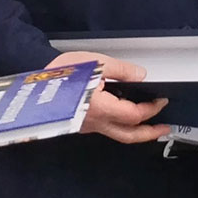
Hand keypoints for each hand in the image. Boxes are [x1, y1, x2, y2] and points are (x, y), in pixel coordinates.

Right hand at [50, 51, 169, 144]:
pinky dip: (121, 126)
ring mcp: (87, 127)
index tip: (161, 101)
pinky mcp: (81, 125)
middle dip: (150, 133)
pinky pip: (106, 129)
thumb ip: (120, 70)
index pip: (134, 115)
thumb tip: (140, 76)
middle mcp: (95, 123)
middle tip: (164, 129)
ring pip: (117, 135)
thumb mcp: (93, 62)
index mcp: (100, 108)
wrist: (32, 86)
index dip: (151, 109)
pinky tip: (124, 117)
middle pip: (129, 135)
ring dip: (136, 132)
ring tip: (150, 126)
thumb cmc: (60, 73)